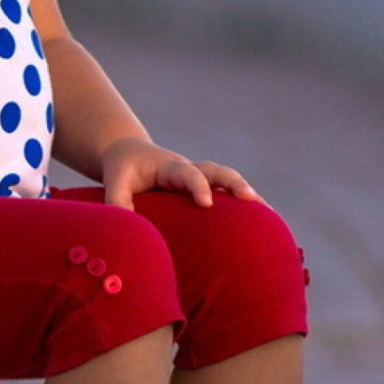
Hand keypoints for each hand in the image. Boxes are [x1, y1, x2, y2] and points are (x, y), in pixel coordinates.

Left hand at [98, 136, 262, 210]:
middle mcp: (191, 169)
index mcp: (170, 167)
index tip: (207, 203)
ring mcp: (202, 178)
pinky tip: (265, 224)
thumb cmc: (123, 170)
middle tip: (250, 199)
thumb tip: (125, 228)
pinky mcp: (206, 188)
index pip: (188, 173)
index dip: (199, 186)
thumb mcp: (114, 181)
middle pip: (219, 171)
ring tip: (269, 217)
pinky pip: (229, 195)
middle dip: (235, 184)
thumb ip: (117, 201)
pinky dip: (247, 206)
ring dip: (248, 196)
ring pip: (229, 182)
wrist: (132, 154)